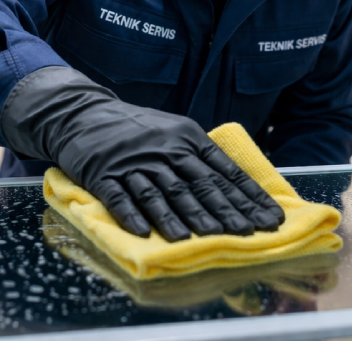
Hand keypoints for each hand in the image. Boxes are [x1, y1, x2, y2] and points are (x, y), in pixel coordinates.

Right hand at [0, 67, 284, 241]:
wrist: (82, 112)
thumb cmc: (136, 129)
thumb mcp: (174, 132)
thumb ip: (201, 157)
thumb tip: (239, 188)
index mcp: (186, 137)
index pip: (223, 170)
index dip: (247, 196)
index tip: (269, 218)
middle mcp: (163, 149)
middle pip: (196, 183)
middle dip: (222, 210)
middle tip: (244, 233)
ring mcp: (132, 162)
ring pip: (161, 192)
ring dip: (181, 217)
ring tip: (201, 238)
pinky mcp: (102, 174)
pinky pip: (118, 196)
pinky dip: (131, 215)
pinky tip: (143, 233)